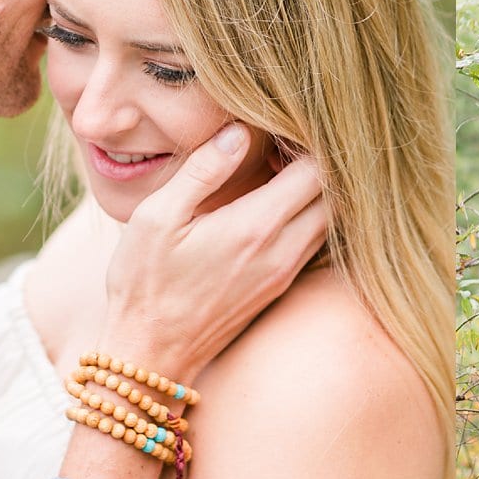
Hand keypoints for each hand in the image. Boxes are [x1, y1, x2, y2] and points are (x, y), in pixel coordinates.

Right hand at [103, 122, 327, 380]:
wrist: (150, 354)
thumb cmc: (144, 283)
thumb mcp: (158, 217)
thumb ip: (203, 170)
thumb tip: (240, 131)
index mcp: (256, 227)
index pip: (316, 171)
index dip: (306, 141)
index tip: (281, 124)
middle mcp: (283, 251)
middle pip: (334, 194)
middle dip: (319, 163)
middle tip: (284, 143)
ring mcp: (285, 273)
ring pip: (329, 220)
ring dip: (316, 192)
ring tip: (279, 170)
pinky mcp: (279, 288)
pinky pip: (314, 242)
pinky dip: (308, 216)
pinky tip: (274, 205)